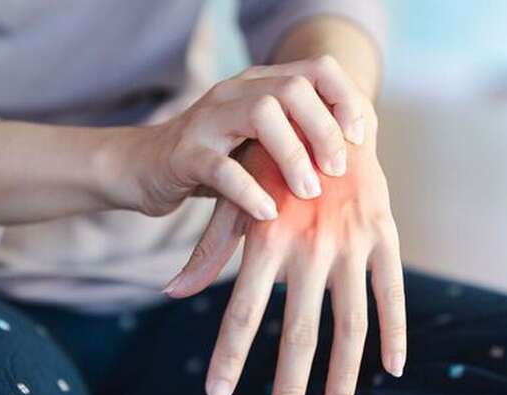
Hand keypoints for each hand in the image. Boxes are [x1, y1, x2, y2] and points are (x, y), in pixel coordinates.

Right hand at [121, 55, 364, 217]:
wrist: (143, 169)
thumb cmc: (218, 162)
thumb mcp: (265, 148)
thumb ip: (303, 143)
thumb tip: (362, 156)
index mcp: (261, 85)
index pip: (317, 69)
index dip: (345, 99)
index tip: (358, 139)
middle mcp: (235, 92)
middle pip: (293, 88)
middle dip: (324, 130)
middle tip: (336, 171)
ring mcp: (207, 120)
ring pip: (260, 113)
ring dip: (292, 155)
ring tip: (307, 192)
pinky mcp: (183, 155)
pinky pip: (220, 167)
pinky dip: (250, 191)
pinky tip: (268, 212)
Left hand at [166, 109, 405, 394]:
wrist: (330, 113)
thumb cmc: (273, 160)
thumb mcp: (237, 198)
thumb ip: (209, 249)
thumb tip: (170, 293)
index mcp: (267, 235)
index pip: (242, 313)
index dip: (230, 360)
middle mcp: (311, 244)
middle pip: (298, 333)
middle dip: (288, 390)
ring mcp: (353, 241)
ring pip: (350, 324)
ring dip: (341, 376)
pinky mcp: (383, 235)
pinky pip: (392, 293)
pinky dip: (394, 332)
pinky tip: (390, 370)